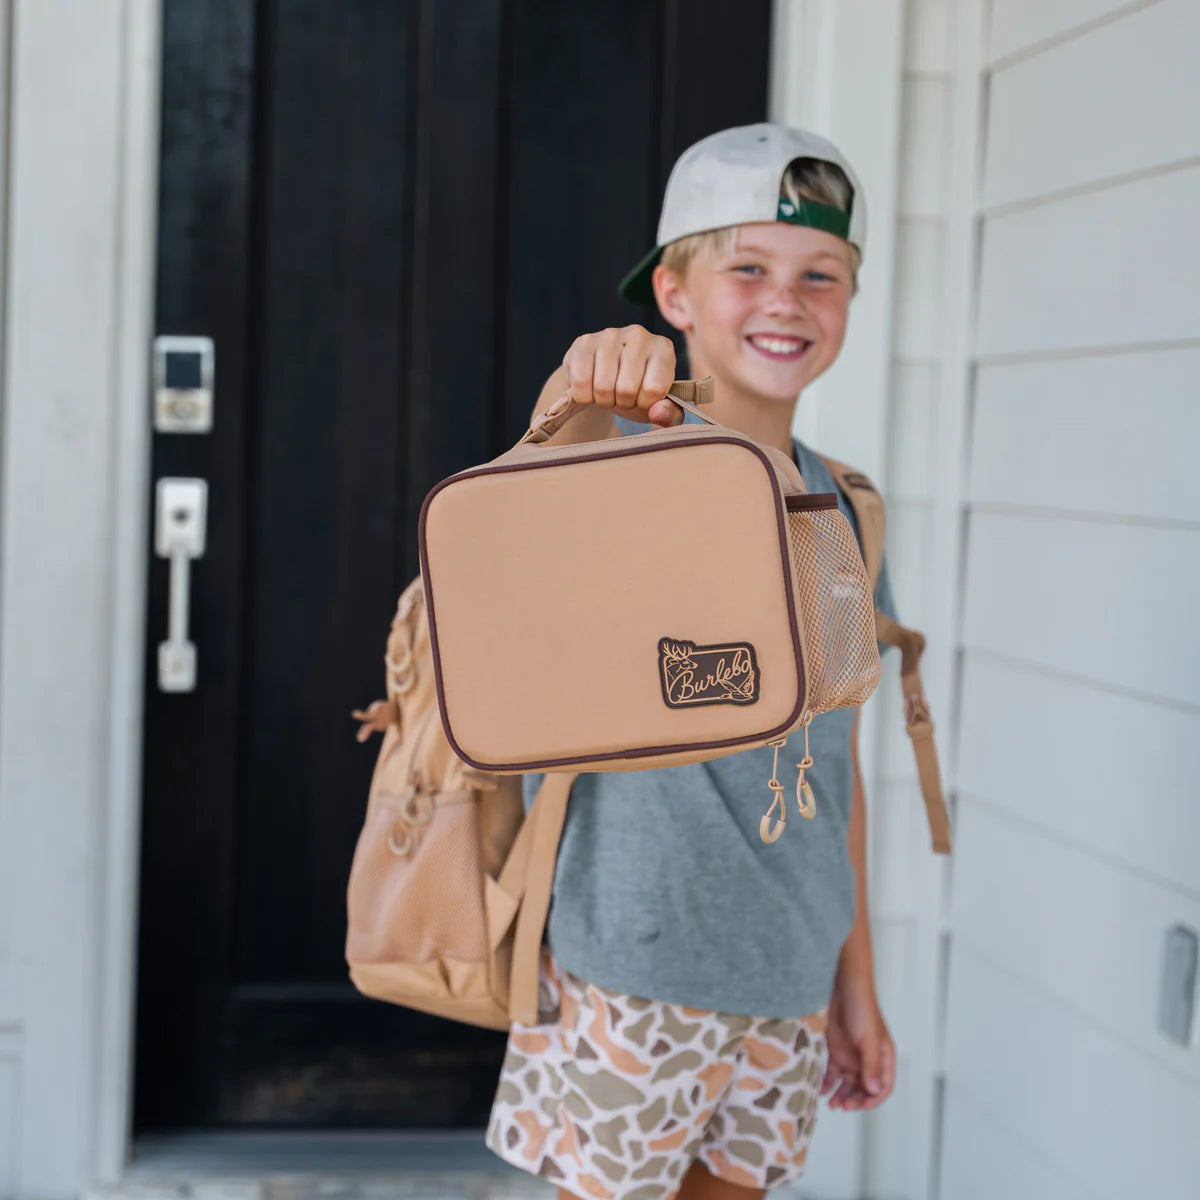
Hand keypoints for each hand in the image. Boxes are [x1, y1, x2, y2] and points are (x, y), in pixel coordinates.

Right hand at [562, 325, 680, 425]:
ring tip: (608, 392)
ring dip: (603, 400)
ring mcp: (610, 335)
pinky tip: (591, 387)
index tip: (642, 398)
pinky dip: (584, 395)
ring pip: (602, 387)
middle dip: (622, 403)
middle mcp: (639, 335)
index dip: (644, 404)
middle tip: (622, 396)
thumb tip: (657, 412)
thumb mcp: (658, 406)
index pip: (654, 390)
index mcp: (663, 349)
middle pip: (626, 389)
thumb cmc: (637, 391)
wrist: (603, 376)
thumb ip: (669, 415)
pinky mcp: (584, 341)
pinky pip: (580, 382)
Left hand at [820, 974, 894, 1110]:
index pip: (883, 1086)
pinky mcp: (836, 1050)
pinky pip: (833, 1072)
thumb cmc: (861, 1009)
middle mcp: (868, 1060)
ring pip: (848, 1083)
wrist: (842, 988)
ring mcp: (852, 1056)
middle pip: (864, 1088)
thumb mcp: (867, 1040)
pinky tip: (822, 1090)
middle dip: (855, 1099)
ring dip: (841, 1095)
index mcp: (883, 1057)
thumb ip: (870, 1066)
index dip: (874, 1099)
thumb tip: (874, 1091)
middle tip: (843, 1106)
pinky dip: (828, 1082)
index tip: (860, 1106)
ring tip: (832, 1104)